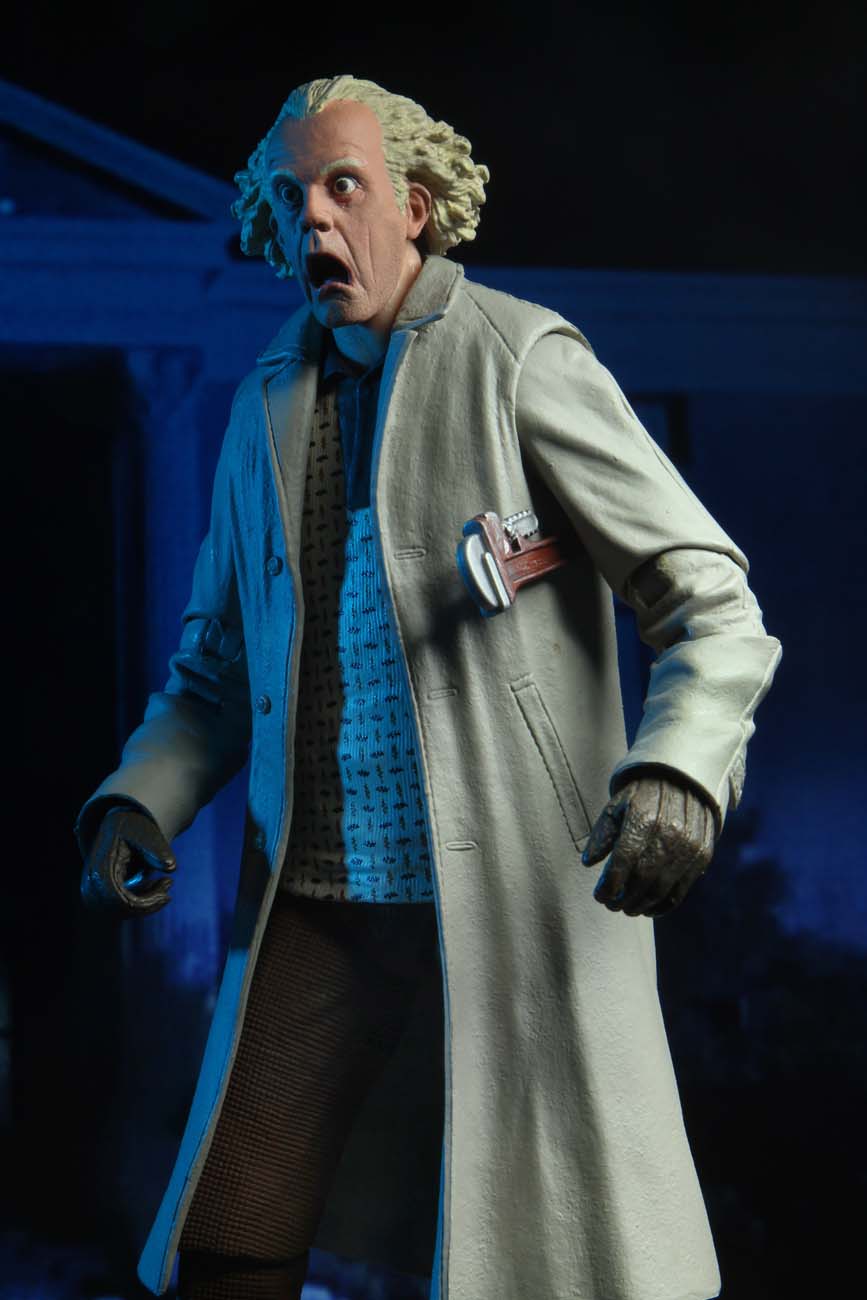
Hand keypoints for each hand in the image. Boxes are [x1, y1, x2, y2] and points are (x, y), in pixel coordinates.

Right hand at [80, 805, 176, 917]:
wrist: (120, 825)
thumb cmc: (134, 828)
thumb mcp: (147, 834)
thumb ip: (158, 850)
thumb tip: (172, 867)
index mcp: (101, 868)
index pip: (119, 900)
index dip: (145, 903)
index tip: (168, 888)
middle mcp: (91, 883)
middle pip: (119, 910)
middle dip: (147, 904)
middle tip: (169, 886)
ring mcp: (92, 890)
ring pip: (120, 912)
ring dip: (145, 904)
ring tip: (165, 883)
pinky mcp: (100, 894)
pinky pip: (120, 908)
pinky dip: (141, 901)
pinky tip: (155, 886)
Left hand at [582, 771, 715, 917]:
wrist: (684, 778)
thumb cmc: (642, 794)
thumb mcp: (617, 805)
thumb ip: (602, 833)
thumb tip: (588, 863)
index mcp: (643, 817)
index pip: (623, 862)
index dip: (609, 885)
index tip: (599, 896)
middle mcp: (669, 833)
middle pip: (642, 879)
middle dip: (623, 899)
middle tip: (611, 905)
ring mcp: (688, 846)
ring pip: (662, 889)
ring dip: (641, 905)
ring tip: (628, 908)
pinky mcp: (702, 855)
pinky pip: (682, 889)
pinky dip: (664, 904)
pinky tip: (649, 908)